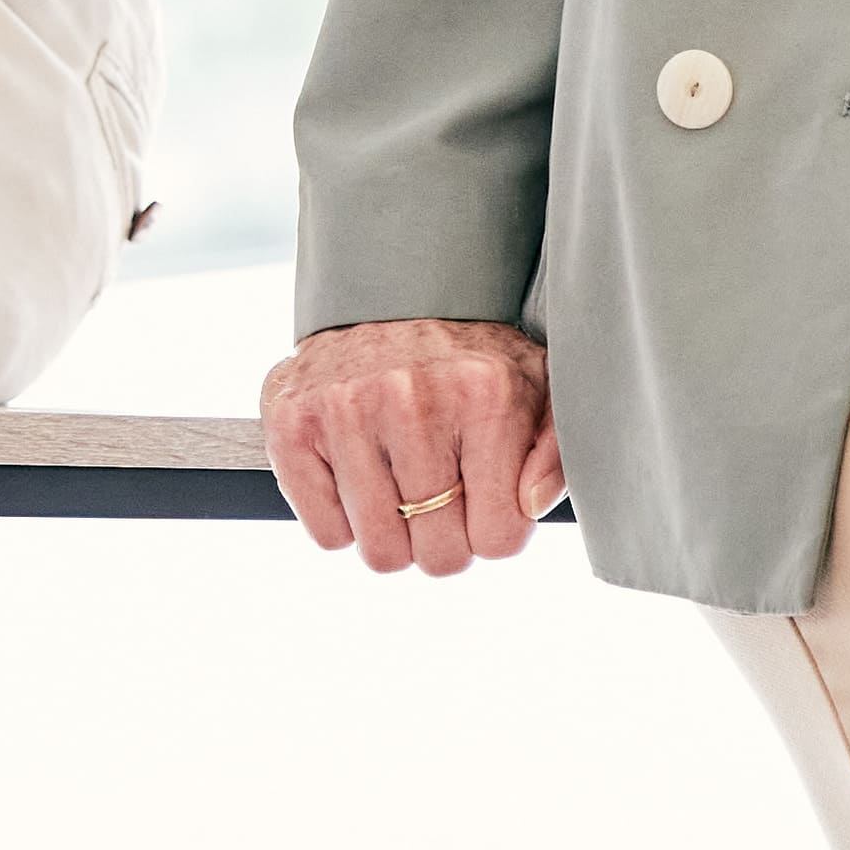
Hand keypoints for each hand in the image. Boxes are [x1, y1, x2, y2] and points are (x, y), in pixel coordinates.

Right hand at [268, 317, 565, 579]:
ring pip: (380, 552)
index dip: (495, 533)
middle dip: (446, 541)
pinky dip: (345, 524)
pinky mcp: (292, 425)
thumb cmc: (470, 359)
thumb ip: (557, 452)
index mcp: (485, 394)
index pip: (498, 538)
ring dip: (396, 537)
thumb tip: (529, 506)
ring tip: (401, 490)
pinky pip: (326, 535)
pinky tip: (361, 479)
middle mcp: (411, 399)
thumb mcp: (539, 389)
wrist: (389, 294)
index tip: (485, 501)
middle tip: (441, 499)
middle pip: (439, 555)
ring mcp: (345, 410)